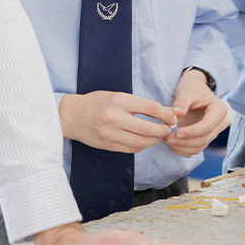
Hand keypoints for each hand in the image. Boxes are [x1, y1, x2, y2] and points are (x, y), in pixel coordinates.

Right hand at [59, 91, 176, 151]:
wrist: (71, 115)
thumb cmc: (96, 102)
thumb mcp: (117, 96)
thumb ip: (139, 104)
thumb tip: (164, 112)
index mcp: (119, 101)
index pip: (151, 108)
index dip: (166, 114)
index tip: (172, 117)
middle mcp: (115, 118)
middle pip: (149, 129)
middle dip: (163, 130)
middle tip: (169, 128)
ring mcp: (110, 134)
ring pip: (142, 142)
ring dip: (154, 140)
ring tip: (158, 135)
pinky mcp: (108, 145)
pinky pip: (132, 149)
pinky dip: (142, 145)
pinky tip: (145, 140)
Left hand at [163, 68, 227, 157]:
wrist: (194, 89)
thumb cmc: (191, 88)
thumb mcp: (186, 90)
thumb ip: (182, 102)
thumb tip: (177, 113)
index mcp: (219, 110)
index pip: (207, 126)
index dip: (191, 132)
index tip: (175, 133)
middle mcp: (220, 123)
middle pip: (204, 139)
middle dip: (184, 142)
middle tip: (167, 138)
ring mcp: (213, 132)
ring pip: (199, 147)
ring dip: (182, 147)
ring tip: (167, 140)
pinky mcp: (205, 138)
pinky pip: (195, 149)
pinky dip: (182, 150)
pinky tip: (171, 143)